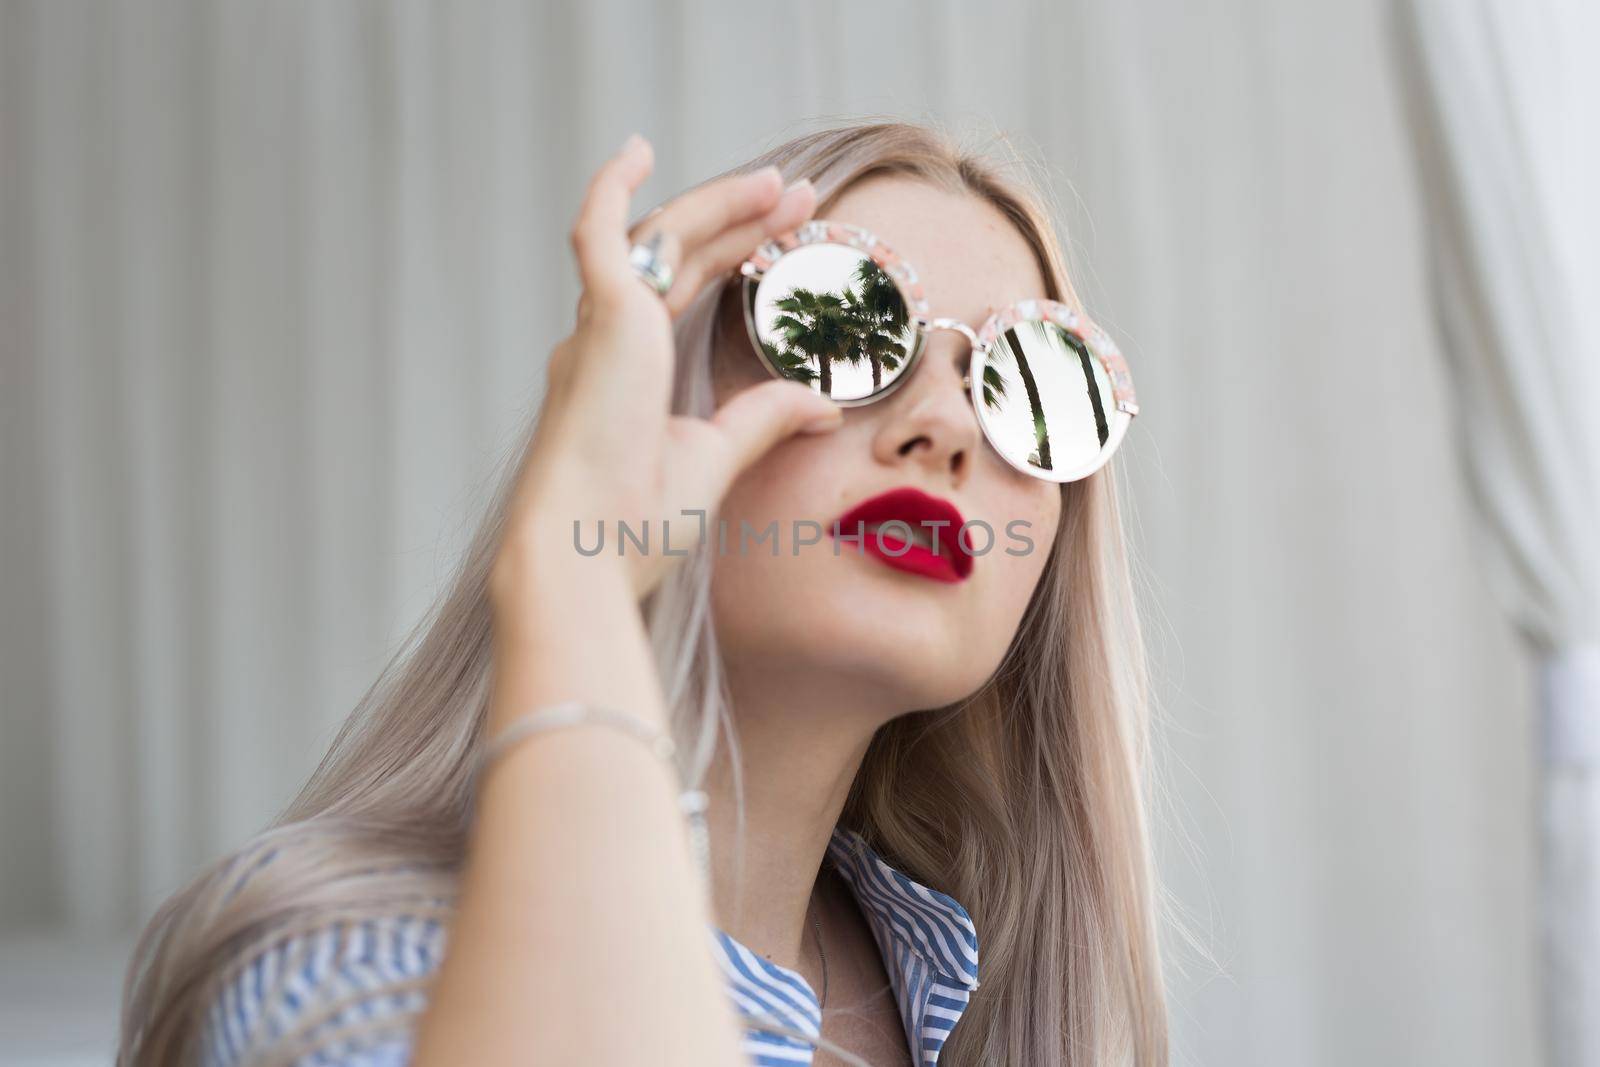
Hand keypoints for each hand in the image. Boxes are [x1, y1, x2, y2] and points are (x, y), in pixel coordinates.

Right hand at [491, 134, 842, 609]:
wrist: (586, 553)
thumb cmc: (634, 525)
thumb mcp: (717, 460)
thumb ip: (764, 420)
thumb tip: (824, 407)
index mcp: (626, 372)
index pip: (684, 289)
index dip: (734, 252)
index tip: (787, 234)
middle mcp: (606, 341)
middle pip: (680, 255)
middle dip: (741, 219)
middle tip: (799, 196)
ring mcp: (599, 327)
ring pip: (660, 238)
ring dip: (719, 203)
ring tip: (782, 185)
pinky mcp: (601, 319)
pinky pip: (597, 233)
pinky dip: (610, 187)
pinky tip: (638, 148)